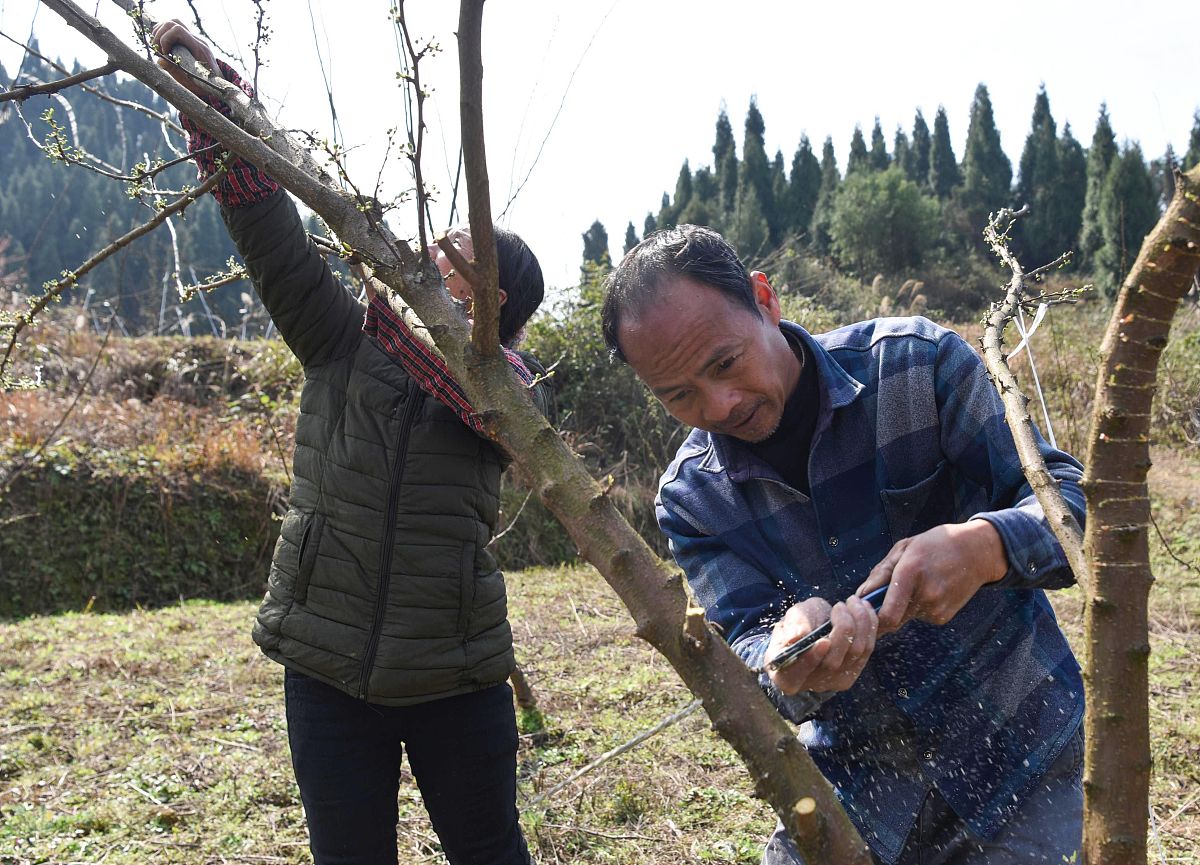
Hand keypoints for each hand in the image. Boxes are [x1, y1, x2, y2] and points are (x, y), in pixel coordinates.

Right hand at [151, 20, 221, 96]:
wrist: (218, 85)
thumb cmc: (204, 86)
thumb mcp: (189, 82)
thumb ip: (174, 70)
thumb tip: (159, 60)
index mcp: (199, 49)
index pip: (178, 30)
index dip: (165, 39)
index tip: (163, 53)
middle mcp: (198, 41)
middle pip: (174, 23)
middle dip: (160, 34)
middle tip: (158, 50)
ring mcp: (195, 39)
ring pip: (174, 23)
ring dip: (161, 32)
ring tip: (158, 47)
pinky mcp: (192, 41)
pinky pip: (176, 29)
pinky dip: (165, 34)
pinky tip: (163, 46)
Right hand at [765, 595, 877, 694]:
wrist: (812, 632)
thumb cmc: (797, 625)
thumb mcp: (791, 619)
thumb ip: (794, 624)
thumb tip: (798, 636)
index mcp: (785, 676)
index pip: (795, 675)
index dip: (810, 659)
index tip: (823, 641)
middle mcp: (811, 684)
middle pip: (832, 663)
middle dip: (842, 629)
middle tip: (840, 605)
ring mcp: (834, 682)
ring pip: (854, 654)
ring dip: (860, 623)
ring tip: (854, 601)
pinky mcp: (853, 673)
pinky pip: (867, 650)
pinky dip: (869, 626)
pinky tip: (864, 608)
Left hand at [856, 519, 1006, 635]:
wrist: (977, 552)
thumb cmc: (935, 545)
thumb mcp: (904, 548)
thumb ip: (879, 573)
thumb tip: (860, 595)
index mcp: (910, 572)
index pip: (887, 615)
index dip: (872, 619)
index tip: (864, 611)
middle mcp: (925, 594)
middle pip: (892, 620)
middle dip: (882, 613)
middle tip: (882, 597)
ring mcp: (937, 607)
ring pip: (905, 617)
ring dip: (901, 607)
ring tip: (915, 584)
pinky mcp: (943, 617)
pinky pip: (919, 617)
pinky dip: (916, 607)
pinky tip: (928, 589)